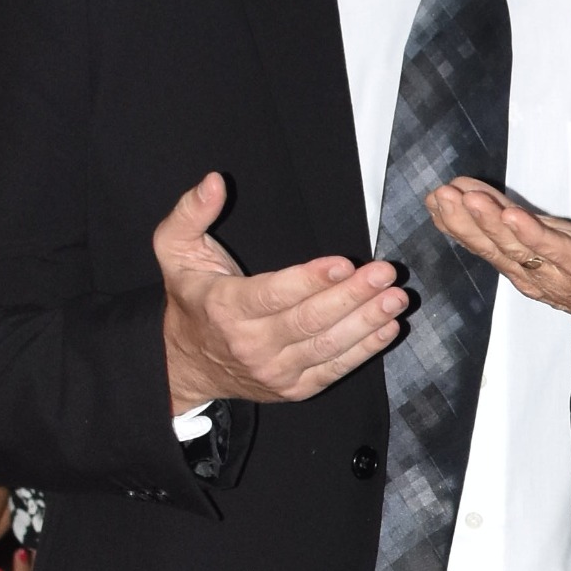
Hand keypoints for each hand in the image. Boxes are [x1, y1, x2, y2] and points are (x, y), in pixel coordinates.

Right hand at [156, 173, 407, 413]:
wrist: (186, 364)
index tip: (345, 263)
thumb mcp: (174, 251)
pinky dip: (365, 350)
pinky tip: (387, 328)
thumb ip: (190, 213)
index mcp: (225, 308)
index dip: (312, 280)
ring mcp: (275, 371)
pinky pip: (334, 369)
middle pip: (310, 320)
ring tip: (396, 299)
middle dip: (353, 296)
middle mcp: (251, 345)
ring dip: (367, 322)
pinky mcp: (294, 388)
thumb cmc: (191, 299)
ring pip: (328, 347)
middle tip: (385, 273)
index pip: (275, 294)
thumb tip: (213, 181)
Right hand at [426, 179, 570, 362]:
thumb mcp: (557, 245)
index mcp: (525, 266)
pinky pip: (555, 250)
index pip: (484, 241)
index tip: (435, 197)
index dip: (457, 221)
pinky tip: (513, 216)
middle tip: (439, 194)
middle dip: (462, 220)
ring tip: (466, 198)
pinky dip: (532, 234)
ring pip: (514, 247)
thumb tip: (490, 204)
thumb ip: (524, 227)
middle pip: (490, 245)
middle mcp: (534, 273)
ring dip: (488, 222)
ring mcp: (558, 272)